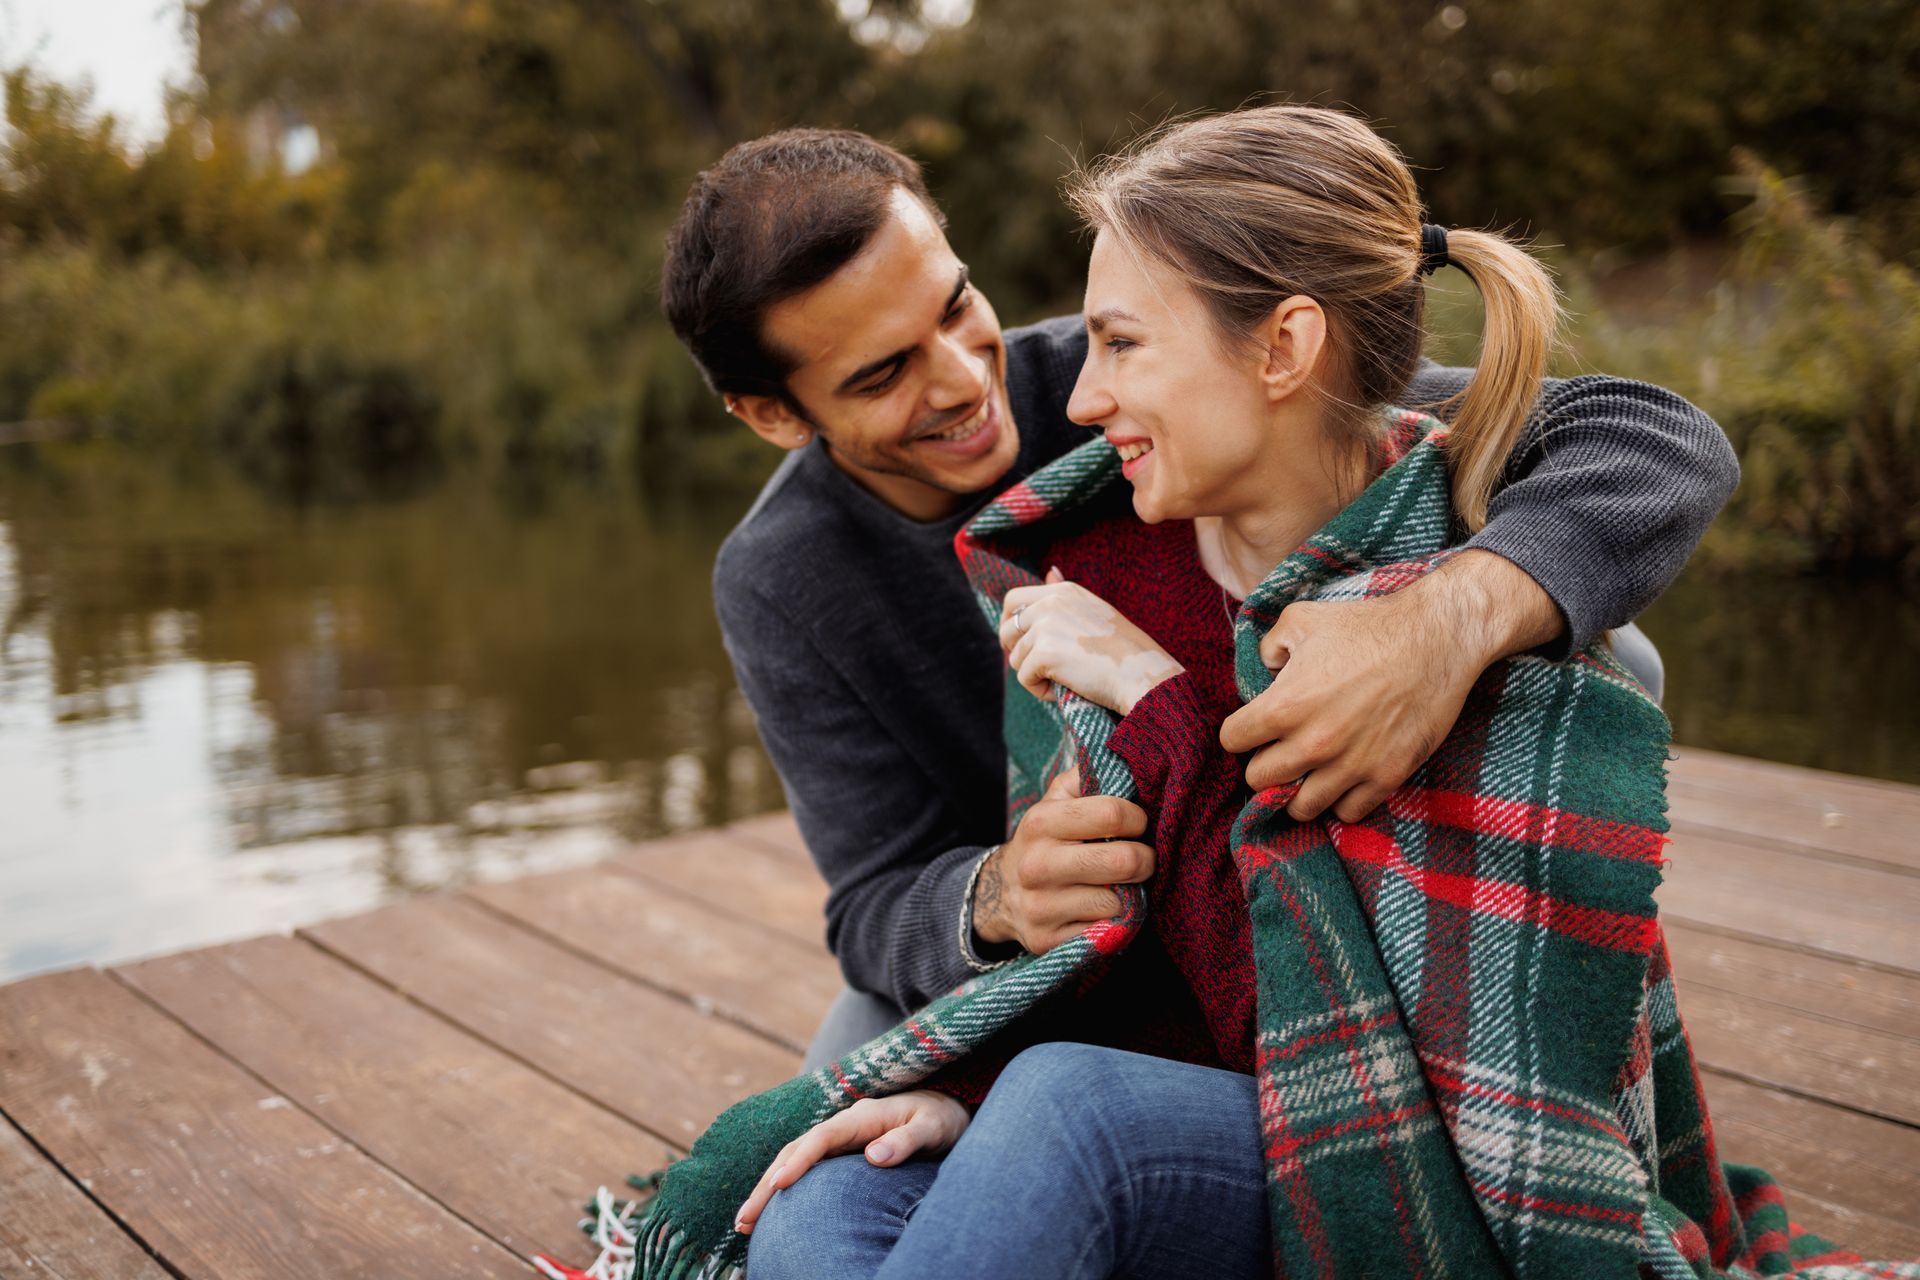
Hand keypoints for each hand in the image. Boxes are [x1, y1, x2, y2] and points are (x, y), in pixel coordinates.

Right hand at [734, 1091, 969, 1234]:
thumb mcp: (931, 1128)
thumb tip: (874, 1156)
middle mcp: (842, 1125)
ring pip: (793, 1160)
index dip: (798, 1162)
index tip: (778, 1185)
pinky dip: (784, 1187)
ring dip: (768, 1188)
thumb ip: (905, 1141)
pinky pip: (806, 1168)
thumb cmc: (939, 1119)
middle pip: (794, 1151)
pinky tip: (772, 1212)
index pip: (820, 1139)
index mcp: (860, 1117)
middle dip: (767, 1184)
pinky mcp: (840, 1152)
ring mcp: (839, 1139)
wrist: (945, 1109)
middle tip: (744, 1219)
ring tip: (744, 1223)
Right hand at [972, 767, 1153, 952]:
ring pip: (1118, 901)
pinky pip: (1106, 932)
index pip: (1113, 813)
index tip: (1137, 825)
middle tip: (1141, 858)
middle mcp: (1036, 865)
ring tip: (1121, 884)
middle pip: (1123, 861)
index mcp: (1041, 821)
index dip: (1138, 818)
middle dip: (1145, 859)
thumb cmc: (1047, 838)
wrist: (1002, 892)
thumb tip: (1129, 762)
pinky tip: (1104, 909)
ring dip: (1131, 893)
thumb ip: (1089, 776)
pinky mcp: (1046, 941)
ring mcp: (1040, 907)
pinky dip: (1114, 922)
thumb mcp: (1057, 799)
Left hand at [1000, 568, 1183, 714]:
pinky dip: (1040, 690)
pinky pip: (1025, 678)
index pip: (1014, 599)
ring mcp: (1046, 627)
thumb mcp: (1094, 610)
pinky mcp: (1044, 654)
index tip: (1018, 642)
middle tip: (1039, 668)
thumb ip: (1064, 596)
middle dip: (1016, 651)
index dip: (1010, 622)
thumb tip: (1050, 571)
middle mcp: (1051, 603)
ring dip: (1034, 675)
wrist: (1141, 673)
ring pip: (1016, 658)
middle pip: (1007, 628)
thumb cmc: (1124, 649)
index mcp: (1064, 591)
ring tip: (1064, 680)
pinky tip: (1062, 691)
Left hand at [1218, 551, 1561, 822]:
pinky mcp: (1386, 776)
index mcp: (1285, 706)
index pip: (1232, 740)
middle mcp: (1313, 743)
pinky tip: (1343, 779)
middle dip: (1263, 764)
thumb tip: (1263, 670)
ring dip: (1297, 791)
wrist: (1436, 639)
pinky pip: (1348, 812)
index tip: (1253, 727)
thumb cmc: (1367, 624)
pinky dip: (1340, 800)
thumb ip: (1268, 647)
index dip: (1239, 732)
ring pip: (1300, 808)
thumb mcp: (1302, 619)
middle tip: (1278, 751)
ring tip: (1307, 773)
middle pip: (1258, 780)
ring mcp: (1351, 765)